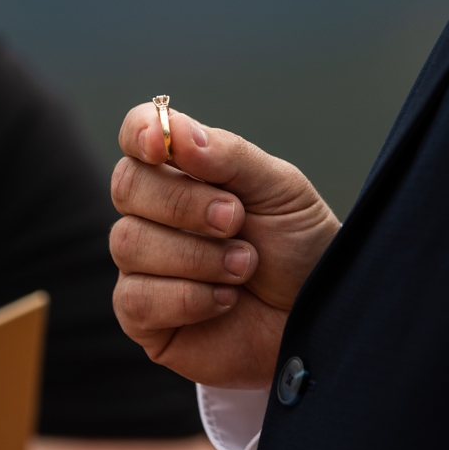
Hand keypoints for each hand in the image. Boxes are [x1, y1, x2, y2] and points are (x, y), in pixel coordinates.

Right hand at [109, 103, 341, 390]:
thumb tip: (176, 132)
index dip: (142, 132)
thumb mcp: (280, 189)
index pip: (139, 134)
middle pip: (127, 185)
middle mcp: (155, 213)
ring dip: (198, 256)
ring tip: (245, 265)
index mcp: (187, 171)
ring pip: (129, 241)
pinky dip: (190, 298)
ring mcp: (144, 265)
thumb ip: (229, 156)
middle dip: (186, 203)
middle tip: (236, 220)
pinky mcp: (143, 317)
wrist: (321, 313)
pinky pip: (135, 298)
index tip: (161, 143)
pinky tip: (226, 300)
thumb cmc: (299, 247)